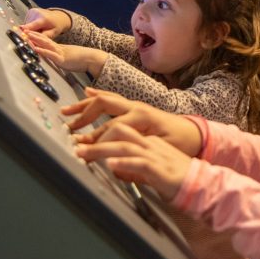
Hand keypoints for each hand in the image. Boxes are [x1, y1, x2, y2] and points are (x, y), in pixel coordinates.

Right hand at [20, 7, 71, 37]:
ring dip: (31, 30)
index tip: (21, 34)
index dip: (25, 30)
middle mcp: (36, 13)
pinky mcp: (30, 12)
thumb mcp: (53, 33)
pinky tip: (37, 26)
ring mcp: (32, 11)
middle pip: (29, 27)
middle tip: (38, 36)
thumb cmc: (56, 26)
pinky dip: (31, 26)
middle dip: (31, 33)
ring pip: (27, 25)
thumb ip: (43, 37)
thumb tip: (33, 41)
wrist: (58, 16)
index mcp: (43, 19)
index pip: (32, 25)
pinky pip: (27, 23)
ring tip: (39, 29)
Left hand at [26, 31, 107, 74]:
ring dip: (36, 40)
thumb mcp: (69, 58)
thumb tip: (58, 60)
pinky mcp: (62, 59)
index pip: (46, 41)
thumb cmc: (82, 60)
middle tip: (23, 30)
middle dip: (33, 35)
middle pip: (44, 40)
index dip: (37, 36)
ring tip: (27, 36)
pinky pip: (51, 55)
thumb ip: (62, 58)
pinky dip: (42, 51)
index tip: (29, 33)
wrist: (92, 59)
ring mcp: (60, 53)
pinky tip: (35, 49)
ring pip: (46, 45)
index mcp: (60, 49)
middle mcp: (59, 49)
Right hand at [61, 87, 202, 154]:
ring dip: (85, 106)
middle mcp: (136, 107)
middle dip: (85, 117)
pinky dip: (96, 97)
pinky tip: (85, 94)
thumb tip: (115, 164)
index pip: (113, 128)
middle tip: (70, 130)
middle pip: (104, 107)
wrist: (192, 133)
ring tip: (67, 112)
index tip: (83, 151)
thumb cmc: (180, 143)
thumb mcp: (161, 152)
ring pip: (105, 100)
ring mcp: (134, 105)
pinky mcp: (133, 107)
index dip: (97, 140)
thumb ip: (138, 156)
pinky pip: (111, 99)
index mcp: (143, 117)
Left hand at [76, 123, 192, 199]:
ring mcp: (155, 155)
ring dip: (100, 149)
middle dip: (95, 137)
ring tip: (82, 154)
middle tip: (76, 146)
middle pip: (119, 130)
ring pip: (124, 145)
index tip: (82, 140)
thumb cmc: (177, 178)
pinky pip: (139, 163)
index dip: (99, 132)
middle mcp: (150, 144)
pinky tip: (110, 165)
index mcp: (149, 141)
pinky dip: (123, 163)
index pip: (121, 129)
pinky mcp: (159, 169)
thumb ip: (133, 166)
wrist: (202, 184)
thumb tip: (114, 169)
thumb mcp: (152, 168)